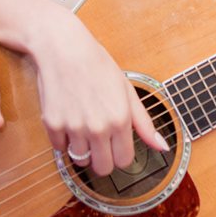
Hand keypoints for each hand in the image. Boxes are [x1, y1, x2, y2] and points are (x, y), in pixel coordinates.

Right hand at [30, 11, 167, 176]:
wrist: (64, 48)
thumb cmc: (97, 64)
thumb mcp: (127, 90)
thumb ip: (144, 122)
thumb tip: (163, 146)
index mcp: (120, 120)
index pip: (124, 161)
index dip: (121, 154)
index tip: (116, 144)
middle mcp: (98, 128)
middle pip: (103, 168)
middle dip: (103, 158)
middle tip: (100, 140)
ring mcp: (74, 128)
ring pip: (80, 161)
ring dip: (82, 148)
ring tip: (83, 125)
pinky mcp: (53, 124)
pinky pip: (59, 148)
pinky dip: (63, 139)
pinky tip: (69, 120)